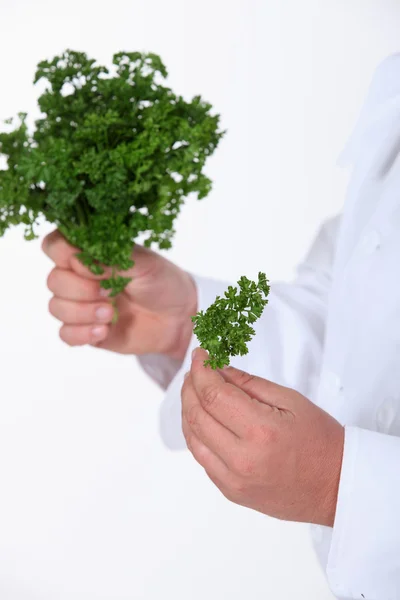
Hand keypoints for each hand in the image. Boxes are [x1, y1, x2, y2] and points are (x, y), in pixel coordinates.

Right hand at [42, 230, 196, 358]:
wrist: (179, 317)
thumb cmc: (162, 282)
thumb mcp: (143, 263)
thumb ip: (110, 258)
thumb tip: (78, 261)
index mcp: (91, 252)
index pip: (55, 245)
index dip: (63, 254)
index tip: (87, 265)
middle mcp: (80, 277)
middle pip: (53, 280)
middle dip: (79, 288)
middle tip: (109, 292)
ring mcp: (81, 304)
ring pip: (56, 307)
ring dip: (82, 312)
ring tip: (110, 314)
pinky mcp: (86, 330)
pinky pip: (66, 334)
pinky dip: (83, 333)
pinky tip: (105, 330)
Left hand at [182, 348, 343, 526]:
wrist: (336, 487)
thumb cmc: (320, 440)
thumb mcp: (290, 400)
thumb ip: (249, 383)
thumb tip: (218, 370)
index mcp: (261, 431)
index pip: (213, 394)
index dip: (201, 370)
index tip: (200, 355)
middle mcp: (242, 459)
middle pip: (196, 416)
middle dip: (189, 387)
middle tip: (195, 371)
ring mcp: (233, 480)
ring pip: (193, 438)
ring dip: (188, 410)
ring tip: (194, 391)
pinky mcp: (231, 491)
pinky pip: (202, 458)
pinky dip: (197, 433)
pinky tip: (202, 418)